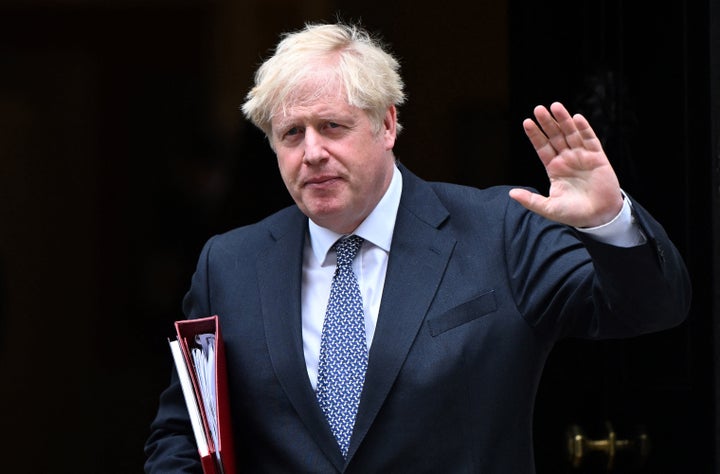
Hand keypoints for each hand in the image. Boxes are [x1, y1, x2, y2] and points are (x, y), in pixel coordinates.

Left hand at [509, 102, 623, 227]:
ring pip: (571, 134)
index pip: (542, 147)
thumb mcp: (549, 208)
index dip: (535, 135)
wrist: (599, 217)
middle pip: (555, 136)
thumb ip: (531, 200)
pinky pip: (590, 140)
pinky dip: (584, 129)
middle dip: (547, 123)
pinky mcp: (598, 158)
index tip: (527, 122)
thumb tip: (511, 193)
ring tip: (555, 106)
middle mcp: (567, 159)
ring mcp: (582, 156)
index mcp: (554, 168)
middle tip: (538, 109)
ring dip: (564, 120)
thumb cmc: (573, 213)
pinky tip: (577, 118)